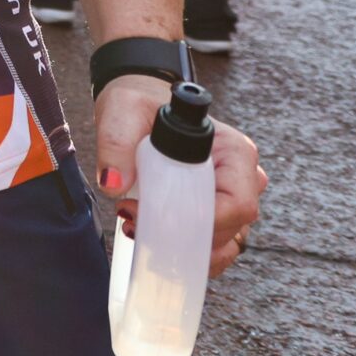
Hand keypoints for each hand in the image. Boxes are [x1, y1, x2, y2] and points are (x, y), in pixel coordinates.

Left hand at [96, 76, 267, 277]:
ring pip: (223, 243)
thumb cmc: (139, 105)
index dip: (200, 220)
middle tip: (133, 221)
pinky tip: (151, 238)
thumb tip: (113, 184)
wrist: (137, 111)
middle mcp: (242, 177)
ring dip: (183, 248)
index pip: (237, 203)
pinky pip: (212, 246)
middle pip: (231, 229)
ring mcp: (231, 198)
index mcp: (234, 151)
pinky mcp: (215, 213)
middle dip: (183, 236)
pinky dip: (185, 251)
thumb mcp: (122, 112)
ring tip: (137, 229)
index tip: (151, 214)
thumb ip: (116, 144)